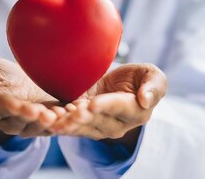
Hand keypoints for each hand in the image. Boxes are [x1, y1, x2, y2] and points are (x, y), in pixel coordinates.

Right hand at [0, 57, 60, 141]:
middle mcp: (8, 121)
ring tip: (58, 114)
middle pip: (20, 122)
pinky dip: (61, 122)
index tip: (19, 104)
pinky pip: (52, 127)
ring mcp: (27, 124)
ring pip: (37, 128)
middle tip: (44, 113)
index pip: (0, 109)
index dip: (10, 107)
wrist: (21, 76)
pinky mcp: (44, 123)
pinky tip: (69, 113)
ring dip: (48, 123)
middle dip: (32, 118)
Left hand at [50, 63, 166, 147]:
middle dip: (82, 117)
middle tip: (69, 112)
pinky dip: (60, 123)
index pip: (118, 108)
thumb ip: (154, 86)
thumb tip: (146, 101)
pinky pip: (71, 126)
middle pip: (97, 121)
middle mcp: (117, 124)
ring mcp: (99, 127)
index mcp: (135, 112)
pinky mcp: (83, 124)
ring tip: (56, 121)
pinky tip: (50, 119)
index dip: (105, 106)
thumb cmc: (139, 78)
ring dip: (68, 124)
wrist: (119, 85)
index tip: (92, 103)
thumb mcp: (151, 75)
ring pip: (82, 127)